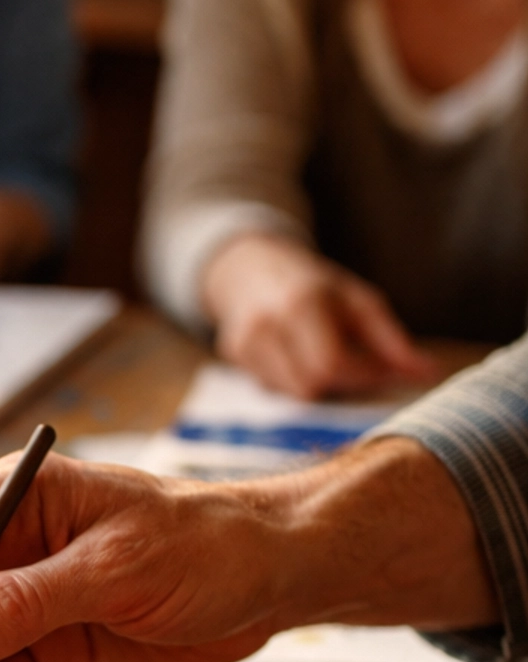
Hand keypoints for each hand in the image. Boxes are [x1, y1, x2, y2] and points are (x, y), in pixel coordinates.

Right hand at [201, 234, 437, 399]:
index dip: (361, 375)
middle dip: (338, 383)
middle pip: (310, 386)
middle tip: (352, 364)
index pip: (332, 364)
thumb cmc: (315, 285)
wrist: (250, 268)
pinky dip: (291, 381)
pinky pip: (272, 389)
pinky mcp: (232, 356)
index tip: (380, 369)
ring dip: (315, 385)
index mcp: (302, 305)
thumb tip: (428, 373)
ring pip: (290, 393)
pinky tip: (293, 357)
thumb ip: (391, 339)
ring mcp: (243, 343)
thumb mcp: (358, 300)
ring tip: (321, 356)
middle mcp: (265, 326)